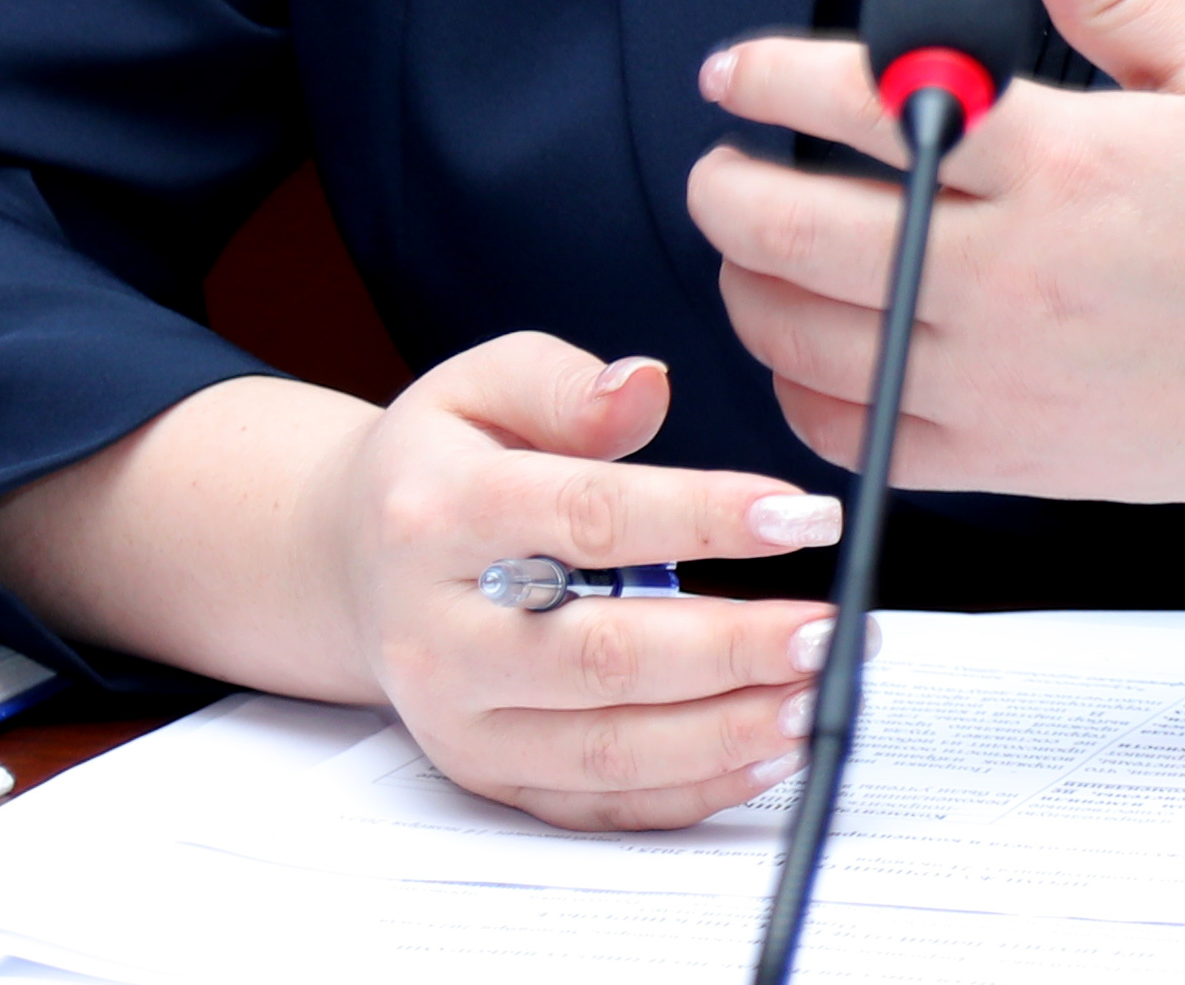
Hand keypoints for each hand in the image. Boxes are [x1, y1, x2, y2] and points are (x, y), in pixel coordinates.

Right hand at [0, 343, 848, 831]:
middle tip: (835, 631)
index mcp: (435, 512)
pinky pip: (598, 801)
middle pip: (601, 654)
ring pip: (604, 746)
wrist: (350, 564)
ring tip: (815, 695)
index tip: (801, 513)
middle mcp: (437, 630)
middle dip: (733, 649)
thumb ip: (565, 383)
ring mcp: (458, 718)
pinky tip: (765, 748)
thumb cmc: (442, 463)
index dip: (701, 517)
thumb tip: (645, 385)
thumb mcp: (483, 384)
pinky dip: (689, 788)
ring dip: (725, 731)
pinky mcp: (485, 776)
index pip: (584, 517)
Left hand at [686, 0, 1184, 509]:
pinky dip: (803, 394)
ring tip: (748, 248)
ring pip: (806, 341)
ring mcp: (1005, 383)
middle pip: (800, 232)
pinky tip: (810, 349)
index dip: (771, 76)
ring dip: (745, 287)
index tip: (729, 69)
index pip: (868, 104)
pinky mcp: (1010, 463)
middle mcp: (1016, 276)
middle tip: (720, 160)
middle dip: (728, 186)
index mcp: (1062, 163)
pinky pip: (857, 436)